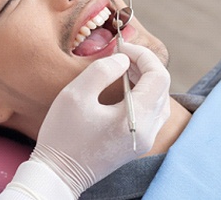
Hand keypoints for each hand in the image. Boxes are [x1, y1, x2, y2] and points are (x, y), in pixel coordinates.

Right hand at [29, 44, 169, 195]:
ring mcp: (144, 140)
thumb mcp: (76, 94)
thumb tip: (123, 59)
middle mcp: (148, 131)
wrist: (58, 173)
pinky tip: (123, 88)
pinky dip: (141, 94)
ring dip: (145, 79)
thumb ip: (102, 71)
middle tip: (120, 54)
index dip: (144, 55)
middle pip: (162, 88)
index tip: (122, 47)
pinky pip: (150, 113)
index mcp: (137, 118)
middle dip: (144, 65)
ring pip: (159, 100)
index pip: (158, 77)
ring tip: (123, 68)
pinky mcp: (136, 143)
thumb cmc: (63, 134)